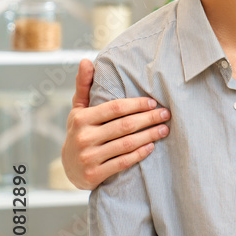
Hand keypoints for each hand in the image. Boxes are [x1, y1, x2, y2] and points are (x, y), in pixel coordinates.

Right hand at [62, 59, 170, 189]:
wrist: (69, 168)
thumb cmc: (81, 132)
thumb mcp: (79, 109)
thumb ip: (84, 86)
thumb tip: (86, 60)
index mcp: (81, 118)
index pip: (115, 108)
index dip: (137, 104)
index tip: (153, 102)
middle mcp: (83, 137)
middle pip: (124, 125)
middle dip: (149, 118)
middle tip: (166, 114)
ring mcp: (89, 157)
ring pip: (127, 144)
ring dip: (150, 136)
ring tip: (165, 129)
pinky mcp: (94, 175)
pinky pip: (124, 162)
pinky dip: (140, 153)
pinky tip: (152, 146)